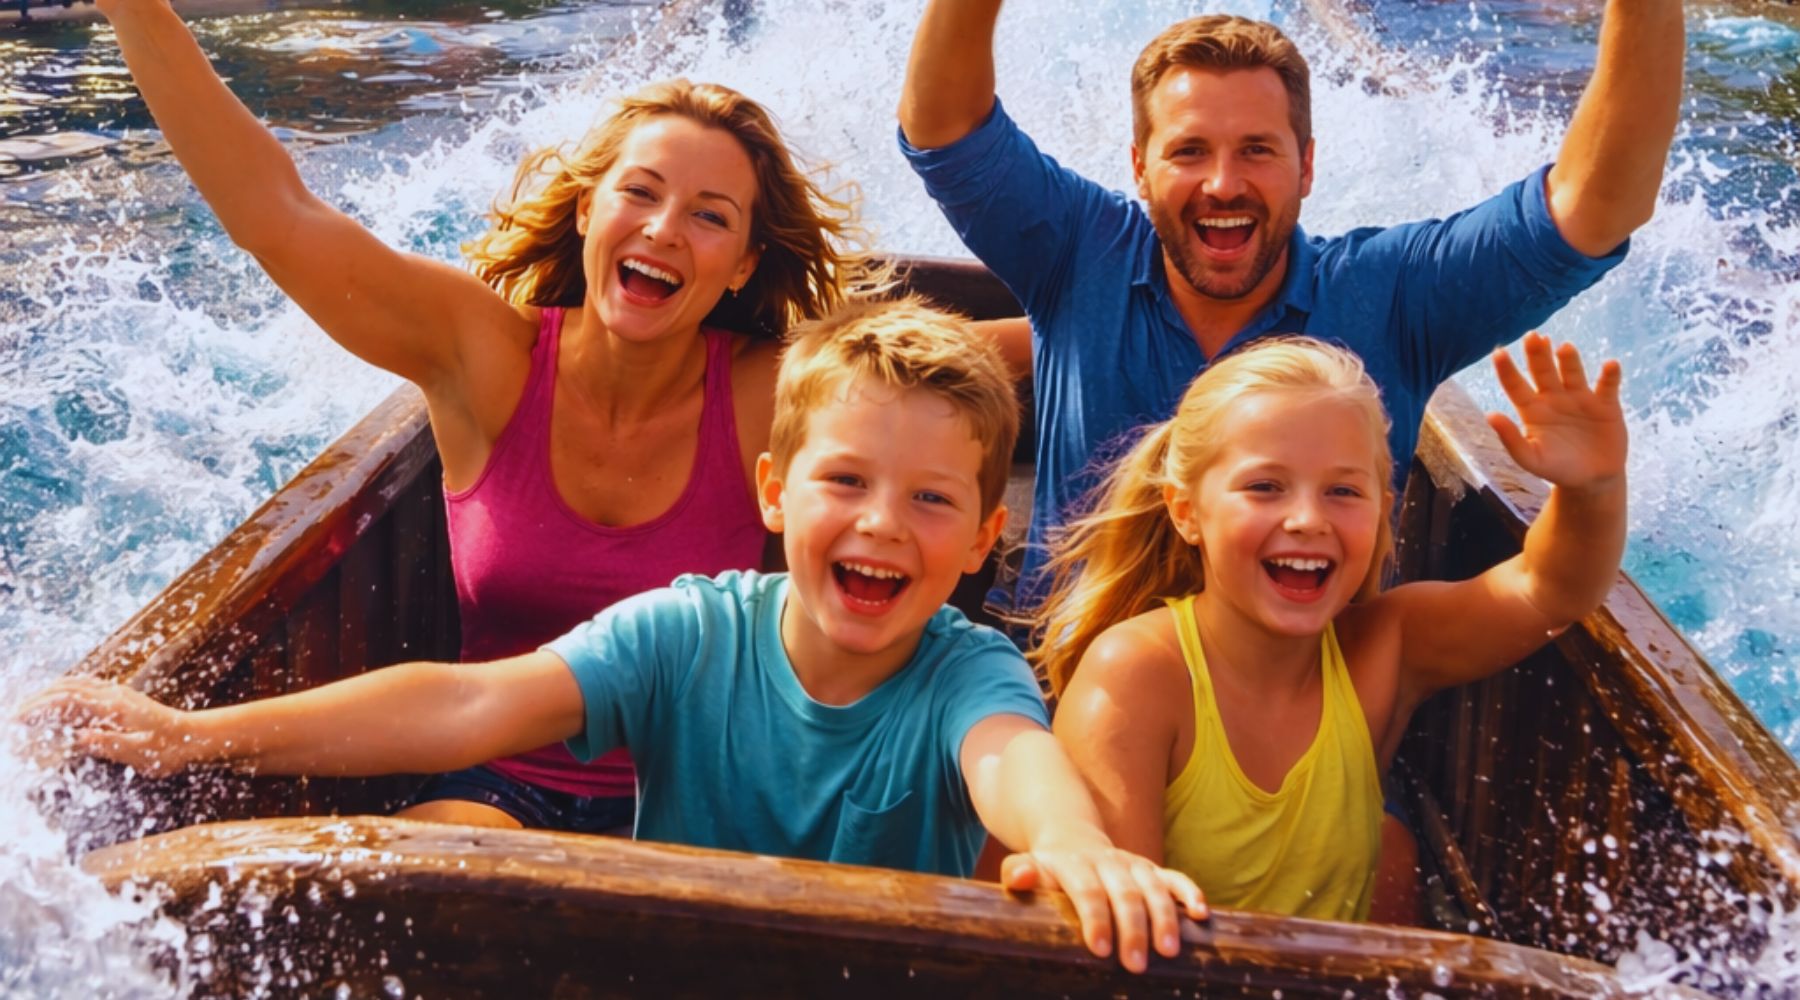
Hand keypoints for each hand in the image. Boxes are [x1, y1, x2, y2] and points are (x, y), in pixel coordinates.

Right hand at [15, 677, 197, 777]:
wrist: (194, 736)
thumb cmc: (170, 749)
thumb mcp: (140, 753)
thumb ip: (110, 744)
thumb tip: (79, 738)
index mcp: (114, 707)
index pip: (67, 700)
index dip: (39, 708)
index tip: (18, 719)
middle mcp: (114, 695)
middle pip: (66, 688)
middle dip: (38, 699)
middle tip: (15, 716)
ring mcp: (118, 694)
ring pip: (76, 684)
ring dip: (50, 693)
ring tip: (30, 708)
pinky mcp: (122, 698)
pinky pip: (88, 687)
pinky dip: (67, 691)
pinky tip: (59, 702)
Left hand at [1000, 842, 1206, 973]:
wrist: (1071, 840)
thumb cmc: (1048, 870)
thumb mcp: (1030, 868)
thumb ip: (1019, 872)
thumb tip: (1018, 877)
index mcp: (1075, 865)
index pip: (1087, 890)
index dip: (1095, 918)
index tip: (1100, 949)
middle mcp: (1109, 862)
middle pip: (1125, 893)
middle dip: (1133, 929)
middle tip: (1135, 965)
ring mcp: (1134, 865)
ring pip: (1154, 887)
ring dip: (1165, 918)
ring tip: (1169, 951)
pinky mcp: (1153, 871)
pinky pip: (1176, 878)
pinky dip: (1190, 893)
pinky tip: (1202, 914)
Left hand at [1487, 332, 1626, 491]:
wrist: (1592, 479)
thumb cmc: (1556, 468)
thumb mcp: (1531, 459)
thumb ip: (1510, 439)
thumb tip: (1489, 415)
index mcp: (1531, 409)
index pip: (1515, 385)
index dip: (1507, 370)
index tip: (1498, 352)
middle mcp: (1554, 397)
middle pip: (1543, 371)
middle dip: (1538, 354)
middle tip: (1533, 336)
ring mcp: (1580, 398)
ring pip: (1572, 373)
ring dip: (1569, 360)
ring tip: (1564, 348)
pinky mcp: (1606, 405)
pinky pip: (1608, 386)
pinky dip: (1610, 376)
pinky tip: (1610, 366)